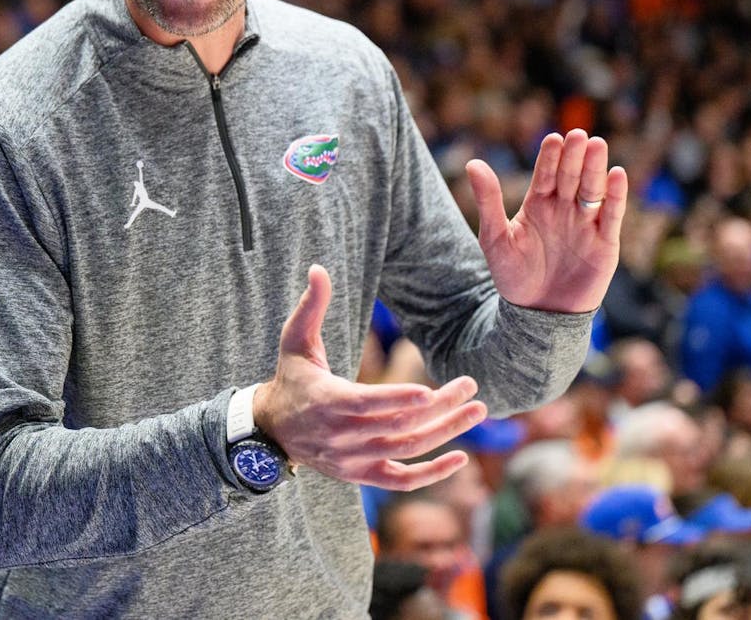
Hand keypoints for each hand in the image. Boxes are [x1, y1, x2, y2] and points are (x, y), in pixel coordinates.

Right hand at [252, 265, 487, 490]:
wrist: (272, 431)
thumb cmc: (291, 378)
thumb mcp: (294, 341)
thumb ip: (310, 306)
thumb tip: (318, 268)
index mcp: (327, 401)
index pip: (367, 405)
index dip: (398, 401)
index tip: (429, 393)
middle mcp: (341, 436)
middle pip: (397, 426)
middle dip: (439, 408)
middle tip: (471, 386)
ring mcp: (353, 460)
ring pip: (406, 451)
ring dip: (446, 434)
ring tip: (477, 411)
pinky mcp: (361, 475)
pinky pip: (401, 481)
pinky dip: (431, 476)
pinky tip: (460, 459)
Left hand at [465, 128, 626, 312]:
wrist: (536, 315)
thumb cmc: (512, 276)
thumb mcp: (495, 237)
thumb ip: (488, 201)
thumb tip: (472, 163)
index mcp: (538, 204)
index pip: (546, 174)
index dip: (550, 157)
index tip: (553, 139)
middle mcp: (564, 209)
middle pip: (572, 176)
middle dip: (575, 156)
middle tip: (578, 135)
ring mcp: (586, 224)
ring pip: (593, 190)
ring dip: (596, 168)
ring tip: (597, 145)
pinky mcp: (605, 242)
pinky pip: (611, 215)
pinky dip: (615, 195)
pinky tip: (617, 174)